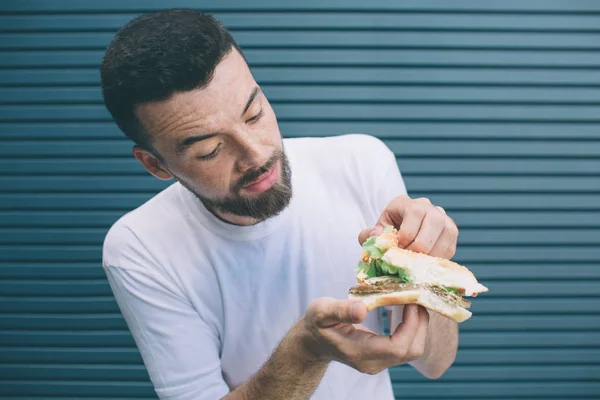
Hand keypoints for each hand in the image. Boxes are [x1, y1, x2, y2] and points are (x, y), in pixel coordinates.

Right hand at [300, 297, 428, 374]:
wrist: (313, 342)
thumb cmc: (316, 324)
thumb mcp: (320, 311)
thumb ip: (340, 310)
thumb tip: (362, 309)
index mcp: (359, 353)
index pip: (397, 346)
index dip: (410, 324)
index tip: (410, 300)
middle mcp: (373, 363)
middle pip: (411, 350)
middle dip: (420, 324)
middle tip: (416, 297)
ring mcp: (379, 362)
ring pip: (412, 349)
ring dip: (418, 324)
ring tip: (412, 300)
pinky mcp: (382, 357)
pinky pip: (405, 345)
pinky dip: (411, 327)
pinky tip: (405, 308)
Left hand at [359, 195, 458, 258]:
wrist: (402, 233)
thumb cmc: (388, 232)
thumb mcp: (376, 231)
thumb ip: (369, 235)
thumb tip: (376, 235)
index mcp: (408, 204)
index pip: (414, 214)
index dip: (405, 236)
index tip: (397, 248)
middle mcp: (429, 207)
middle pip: (434, 223)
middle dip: (419, 246)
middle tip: (408, 258)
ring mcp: (444, 219)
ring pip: (446, 235)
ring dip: (431, 254)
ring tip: (416, 262)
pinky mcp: (451, 234)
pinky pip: (450, 248)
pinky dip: (438, 259)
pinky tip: (425, 263)